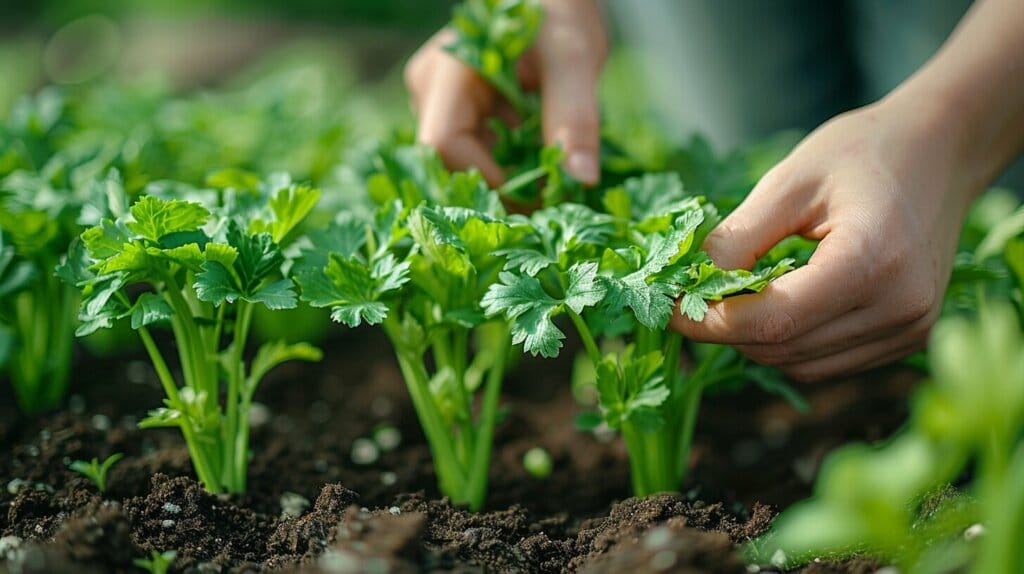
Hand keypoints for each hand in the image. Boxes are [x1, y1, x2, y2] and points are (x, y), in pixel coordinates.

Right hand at [404, 0, 606, 186]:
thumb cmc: (558, 15)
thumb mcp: (575, 60)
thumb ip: (575, 117)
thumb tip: (581, 179)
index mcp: (449, 70)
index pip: (444, 143)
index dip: (485, 177)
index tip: (535, 191)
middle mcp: (430, 86)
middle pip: (449, 159)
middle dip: (499, 183)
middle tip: (548, 191)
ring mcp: (436, 99)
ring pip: (460, 160)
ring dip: (504, 174)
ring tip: (544, 169)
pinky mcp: (451, 109)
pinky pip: (470, 150)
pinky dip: (503, 163)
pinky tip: (533, 154)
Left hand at [671, 97, 980, 381]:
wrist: (939, 150)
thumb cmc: (863, 152)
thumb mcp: (790, 180)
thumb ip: (740, 236)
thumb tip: (690, 282)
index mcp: (872, 263)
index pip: (773, 321)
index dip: (709, 321)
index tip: (665, 304)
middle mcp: (898, 308)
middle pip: (783, 348)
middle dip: (724, 329)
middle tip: (685, 298)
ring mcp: (909, 329)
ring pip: (800, 363)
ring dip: (753, 340)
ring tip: (727, 297)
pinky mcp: (908, 338)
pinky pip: (826, 361)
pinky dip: (787, 343)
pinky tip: (772, 303)